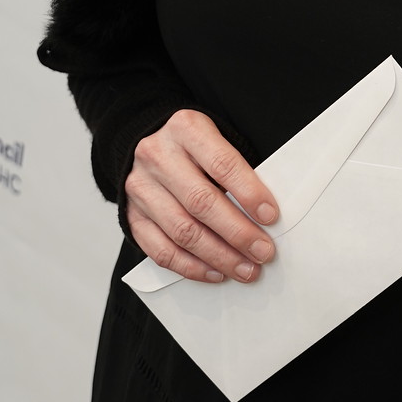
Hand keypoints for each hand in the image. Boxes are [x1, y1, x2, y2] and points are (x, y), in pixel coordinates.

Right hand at [125, 110, 278, 283]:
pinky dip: (191, 267)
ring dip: (218, 256)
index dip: (248, 193)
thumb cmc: (195, 145)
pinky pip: (160, 250)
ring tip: (245, 269)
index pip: (222, 164)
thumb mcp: (216, 137)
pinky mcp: (131, 216)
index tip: (271, 216)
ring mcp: (141, 188)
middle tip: (263, 252)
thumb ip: (238, 169)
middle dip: (237, 233)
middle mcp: (158, 156)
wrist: (145, 142)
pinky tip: (215, 273)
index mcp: (186, 129)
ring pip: (182, 231)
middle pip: (201, 202)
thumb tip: (267, 215)